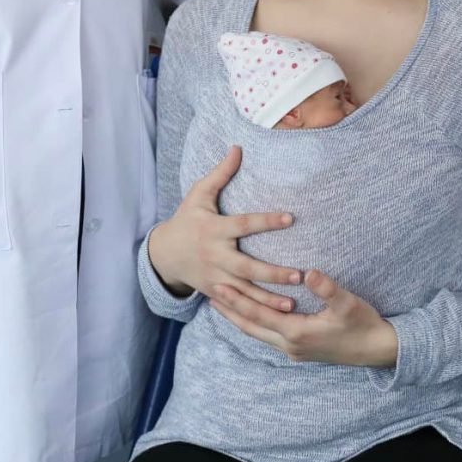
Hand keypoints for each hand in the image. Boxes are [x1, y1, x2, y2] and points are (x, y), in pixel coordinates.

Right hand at [147, 146, 301, 311]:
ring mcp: (215, 278)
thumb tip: (238, 147)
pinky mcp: (215, 292)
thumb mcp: (198, 194)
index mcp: (214, 230)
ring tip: (293, 303)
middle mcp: (215, 256)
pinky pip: (238, 304)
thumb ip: (220, 173)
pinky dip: (256, 310)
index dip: (266, 221)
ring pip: (245, 292)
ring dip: (268, 299)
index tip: (291, 218)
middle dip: (273, 273)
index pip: (244, 225)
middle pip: (247, 267)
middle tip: (299, 275)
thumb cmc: (187, 219)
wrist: (163, 254)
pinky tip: (278, 314)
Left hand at [211, 270, 398, 366]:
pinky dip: (255, 324)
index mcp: (298, 332)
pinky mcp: (301, 350)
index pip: (259, 315)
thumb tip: (309, 272)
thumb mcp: (348, 303)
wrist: (377, 350)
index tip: (219, 286)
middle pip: (252, 327)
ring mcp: (294, 350)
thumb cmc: (363, 323)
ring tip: (224, 305)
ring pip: (258, 334)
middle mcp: (290, 344)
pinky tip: (252, 316)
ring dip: (240, 319)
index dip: (238, 300)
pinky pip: (269, 336)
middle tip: (210, 293)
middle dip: (231, 310)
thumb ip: (328, 289)